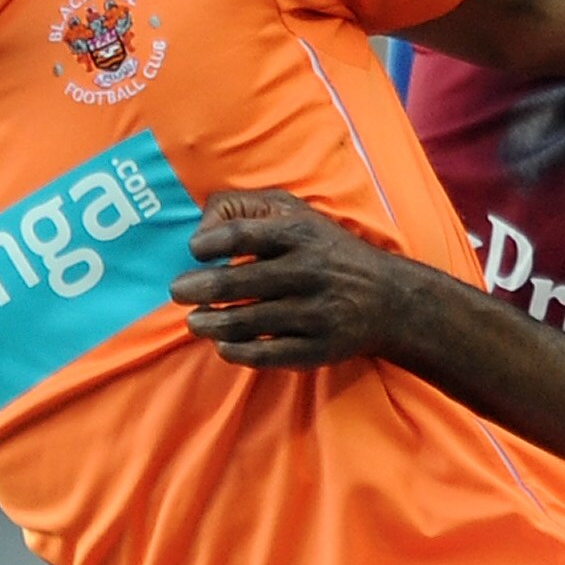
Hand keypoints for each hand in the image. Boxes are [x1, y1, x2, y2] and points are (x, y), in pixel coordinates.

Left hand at [171, 192, 430, 369]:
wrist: (387, 299)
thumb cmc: (327, 251)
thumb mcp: (296, 214)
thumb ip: (247, 210)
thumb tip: (202, 229)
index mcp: (300, 235)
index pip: (241, 235)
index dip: (208, 243)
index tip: (195, 251)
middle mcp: (306, 273)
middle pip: (235, 282)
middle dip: (196, 289)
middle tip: (178, 292)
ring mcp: (312, 315)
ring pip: (244, 322)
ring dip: (208, 323)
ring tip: (195, 321)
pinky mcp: (316, 349)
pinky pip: (265, 354)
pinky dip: (236, 351)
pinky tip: (222, 345)